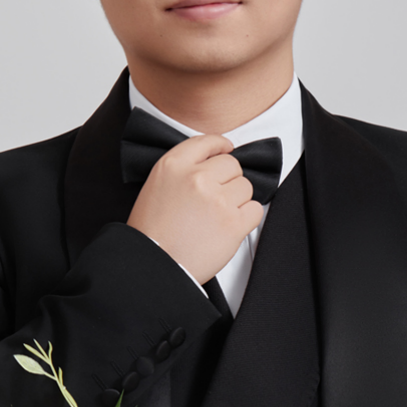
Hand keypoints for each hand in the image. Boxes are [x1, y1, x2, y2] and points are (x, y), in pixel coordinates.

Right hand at [126, 135, 263, 284]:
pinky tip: (229, 226)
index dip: (221, 146)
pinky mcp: (233, 223)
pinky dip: (246, 218)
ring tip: (216, 216)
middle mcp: (197, 178)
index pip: (208, 141)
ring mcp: (217, 200)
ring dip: (237, 200)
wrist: (154, 265)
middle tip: (214, 199)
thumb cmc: (152, 231)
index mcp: (173, 165)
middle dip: (227, 180)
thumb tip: (215, 159)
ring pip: (246, 186)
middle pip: (232, 165)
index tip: (226, 150)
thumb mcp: (156, 186)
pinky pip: (255, 209)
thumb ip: (182, 169)